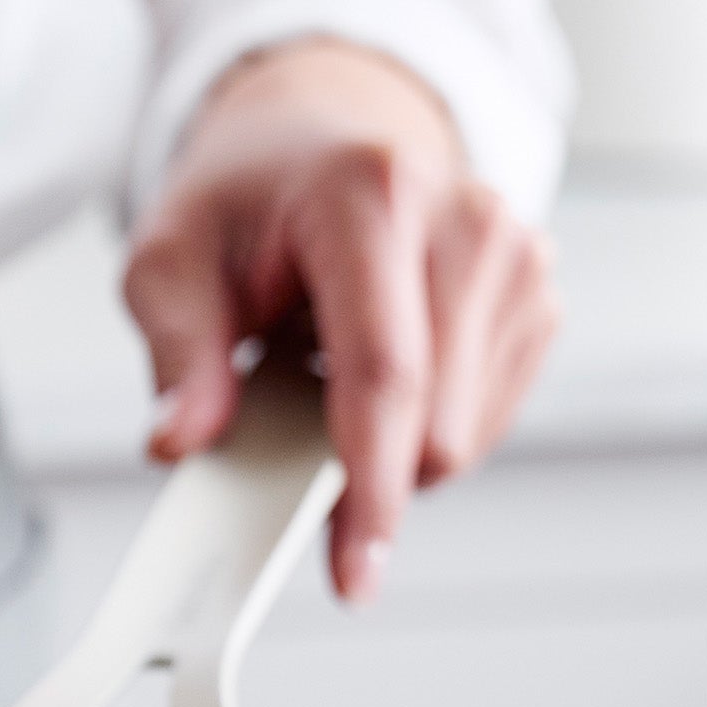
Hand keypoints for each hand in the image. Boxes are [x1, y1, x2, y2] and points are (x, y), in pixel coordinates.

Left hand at [125, 37, 558, 602]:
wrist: (320, 134)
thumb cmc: (247, 200)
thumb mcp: (169, 261)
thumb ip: (177, 355)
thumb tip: (182, 443)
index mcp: (371, 195)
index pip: (384, 373)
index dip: (369, 488)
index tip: (354, 572)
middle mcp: (465, 217)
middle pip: (434, 421)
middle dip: (358, 471)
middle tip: (283, 434)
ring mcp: (517, 255)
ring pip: (462, 434)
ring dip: (385, 443)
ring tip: (326, 367)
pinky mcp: (537, 295)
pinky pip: (482, 421)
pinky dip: (419, 424)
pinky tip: (376, 367)